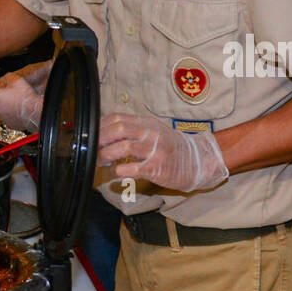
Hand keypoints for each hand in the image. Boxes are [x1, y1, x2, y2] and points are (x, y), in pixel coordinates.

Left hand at [0, 60, 51, 131]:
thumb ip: (7, 77)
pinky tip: (18, 109)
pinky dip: (11, 113)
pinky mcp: (10, 124)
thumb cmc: (26, 96)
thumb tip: (6, 79)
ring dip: (4, 105)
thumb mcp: (16, 79)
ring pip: (0, 110)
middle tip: (6, 92)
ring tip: (14, 100)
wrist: (34, 112)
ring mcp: (2, 118)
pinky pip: (8, 117)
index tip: (4, 83)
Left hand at [98, 114, 229, 192]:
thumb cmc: (171, 148)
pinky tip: (118, 172)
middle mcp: (150, 133)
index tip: (92, 137)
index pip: (117, 118)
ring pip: (124, 147)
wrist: (198, 160)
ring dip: (107, 155)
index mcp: (147, 123)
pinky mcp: (158, 167)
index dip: (100, 127)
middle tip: (94, 151)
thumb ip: (133, 130)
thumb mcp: (153, 132)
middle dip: (100, 140)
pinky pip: (134, 168)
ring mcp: (155, 150)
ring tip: (102, 161)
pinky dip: (121, 170)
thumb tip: (106, 132)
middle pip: (118, 129)